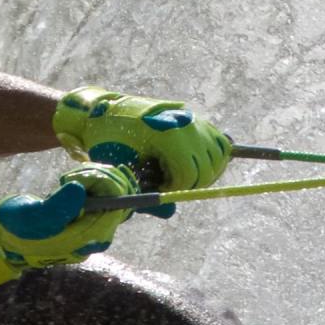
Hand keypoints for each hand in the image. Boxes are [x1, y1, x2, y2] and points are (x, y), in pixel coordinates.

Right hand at [0, 162, 140, 291]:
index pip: (113, 212)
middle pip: (115, 204)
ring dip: (93, 180)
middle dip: (99, 181)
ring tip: (66, 179)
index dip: (106, 187)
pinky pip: (101, 197)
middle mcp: (91, 238)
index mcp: (82, 241)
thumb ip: (57, 206)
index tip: (84, 175)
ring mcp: (89, 228)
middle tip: (71, 176)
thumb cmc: (17, 228)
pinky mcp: (84, 219)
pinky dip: (90, 183)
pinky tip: (70, 181)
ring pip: (109, 198)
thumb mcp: (31, 216)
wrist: (5, 238)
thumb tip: (80, 191)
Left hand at [53, 88, 232, 192]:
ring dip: (204, 170)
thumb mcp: (124, 171)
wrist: (106, 112)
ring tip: (178, 171)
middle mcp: (186, 125)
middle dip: (190, 182)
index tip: (157, 185)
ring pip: (219, 155)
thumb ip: (147, 194)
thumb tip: (171, 213)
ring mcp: (192, 118)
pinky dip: (213, 155)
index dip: (175, 188)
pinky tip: (196, 162)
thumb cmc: (109, 143)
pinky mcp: (193, 116)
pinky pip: (219, 141)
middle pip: (207, 169)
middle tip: (168, 181)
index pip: (189, 176)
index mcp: (168, 136)